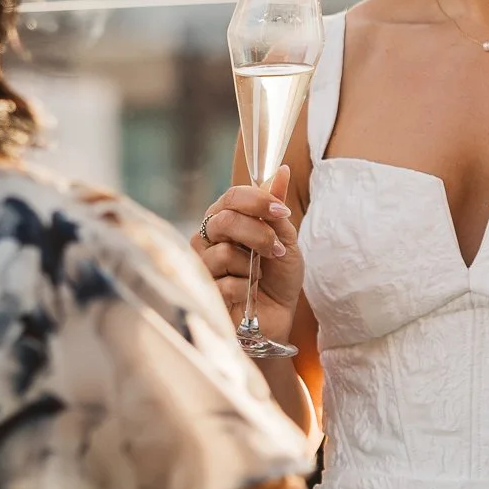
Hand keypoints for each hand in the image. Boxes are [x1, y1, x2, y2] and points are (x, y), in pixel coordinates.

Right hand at [194, 165, 303, 344]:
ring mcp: (202, 265)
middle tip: (275, 251)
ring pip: (223, 252)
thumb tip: (283, 170)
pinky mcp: (202, 292)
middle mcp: (208, 237)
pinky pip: (223, 282)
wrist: (278, 318)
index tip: (282, 212)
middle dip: (257, 234)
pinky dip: (245, 288)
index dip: (258, 201)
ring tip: (257, 277)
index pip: (233, 196)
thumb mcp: (286, 239)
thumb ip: (277, 208)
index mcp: (226, 218)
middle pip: (223, 220)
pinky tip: (247, 295)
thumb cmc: (279, 277)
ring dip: (251, 266)